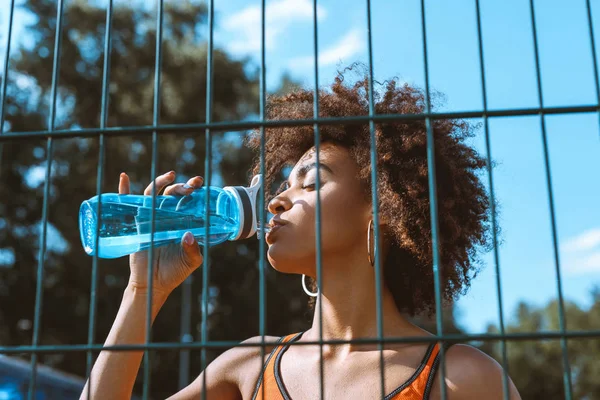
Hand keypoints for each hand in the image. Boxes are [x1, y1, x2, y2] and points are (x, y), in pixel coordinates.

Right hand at [119, 171, 204, 294]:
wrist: (153, 285)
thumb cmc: (175, 272)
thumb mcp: (191, 262)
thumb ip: (193, 250)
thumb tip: (187, 235)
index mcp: (183, 222)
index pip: (188, 201)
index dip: (194, 190)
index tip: (199, 182)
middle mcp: (167, 216)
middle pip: (173, 194)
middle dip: (182, 186)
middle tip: (192, 184)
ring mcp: (151, 218)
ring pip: (153, 194)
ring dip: (160, 182)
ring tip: (171, 175)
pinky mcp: (136, 224)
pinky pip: (128, 204)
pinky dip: (124, 190)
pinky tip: (124, 177)